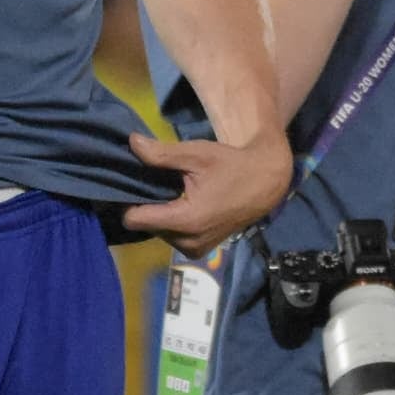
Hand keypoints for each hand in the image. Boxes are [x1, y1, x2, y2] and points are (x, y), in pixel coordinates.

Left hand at [124, 127, 296, 256]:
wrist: (265, 184)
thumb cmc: (231, 165)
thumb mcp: (196, 154)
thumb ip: (161, 154)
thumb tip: (131, 142)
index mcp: (186, 220)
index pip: (134, 219)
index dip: (129, 200)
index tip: (136, 185)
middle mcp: (187, 242)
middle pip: (146, 225)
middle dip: (148, 206)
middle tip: (162, 186)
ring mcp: (194, 250)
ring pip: (158, 232)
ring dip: (161, 215)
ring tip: (176, 195)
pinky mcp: (199, 252)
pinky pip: (172, 238)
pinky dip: (173, 224)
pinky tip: (185, 206)